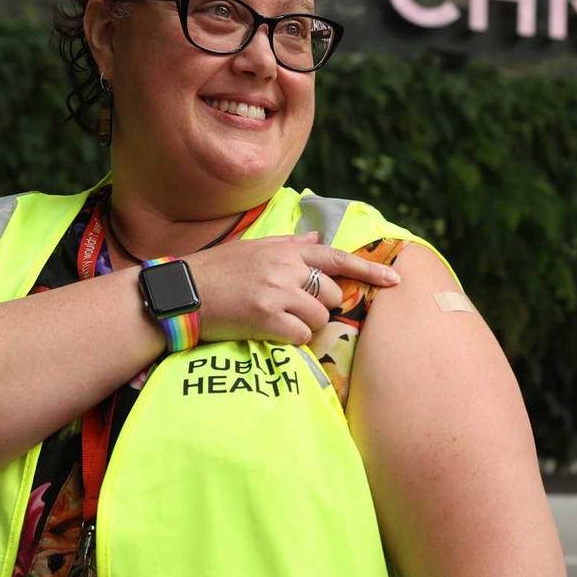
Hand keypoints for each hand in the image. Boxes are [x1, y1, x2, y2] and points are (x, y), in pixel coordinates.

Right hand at [185, 232, 400, 345]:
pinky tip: (271, 332)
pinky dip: (292, 339)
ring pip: (319, 319)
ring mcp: (277, 292)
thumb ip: (289, 244)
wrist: (181, 293)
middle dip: (322, 308)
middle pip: (332, 295)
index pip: (337, 258)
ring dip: (306, 326)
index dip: (369, 270)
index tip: (395, 280)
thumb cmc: (216, 271)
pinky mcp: (266, 317)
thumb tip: (318, 237)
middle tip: (293, 310)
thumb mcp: (254, 248)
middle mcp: (286, 268)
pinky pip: (301, 336)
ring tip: (277, 321)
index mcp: (286, 250)